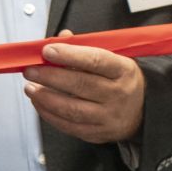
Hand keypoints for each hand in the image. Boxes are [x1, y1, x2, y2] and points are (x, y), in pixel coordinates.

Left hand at [25, 33, 144, 144]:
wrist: (141, 110)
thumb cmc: (119, 80)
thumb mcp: (112, 59)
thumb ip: (84, 48)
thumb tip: (60, 37)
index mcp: (123, 70)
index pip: (96, 60)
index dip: (70, 55)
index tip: (48, 50)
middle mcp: (119, 94)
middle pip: (80, 85)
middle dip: (50, 77)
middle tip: (30, 70)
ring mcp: (109, 116)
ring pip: (72, 109)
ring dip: (45, 98)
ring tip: (30, 87)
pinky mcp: (98, 133)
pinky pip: (68, 126)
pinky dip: (49, 114)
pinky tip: (39, 103)